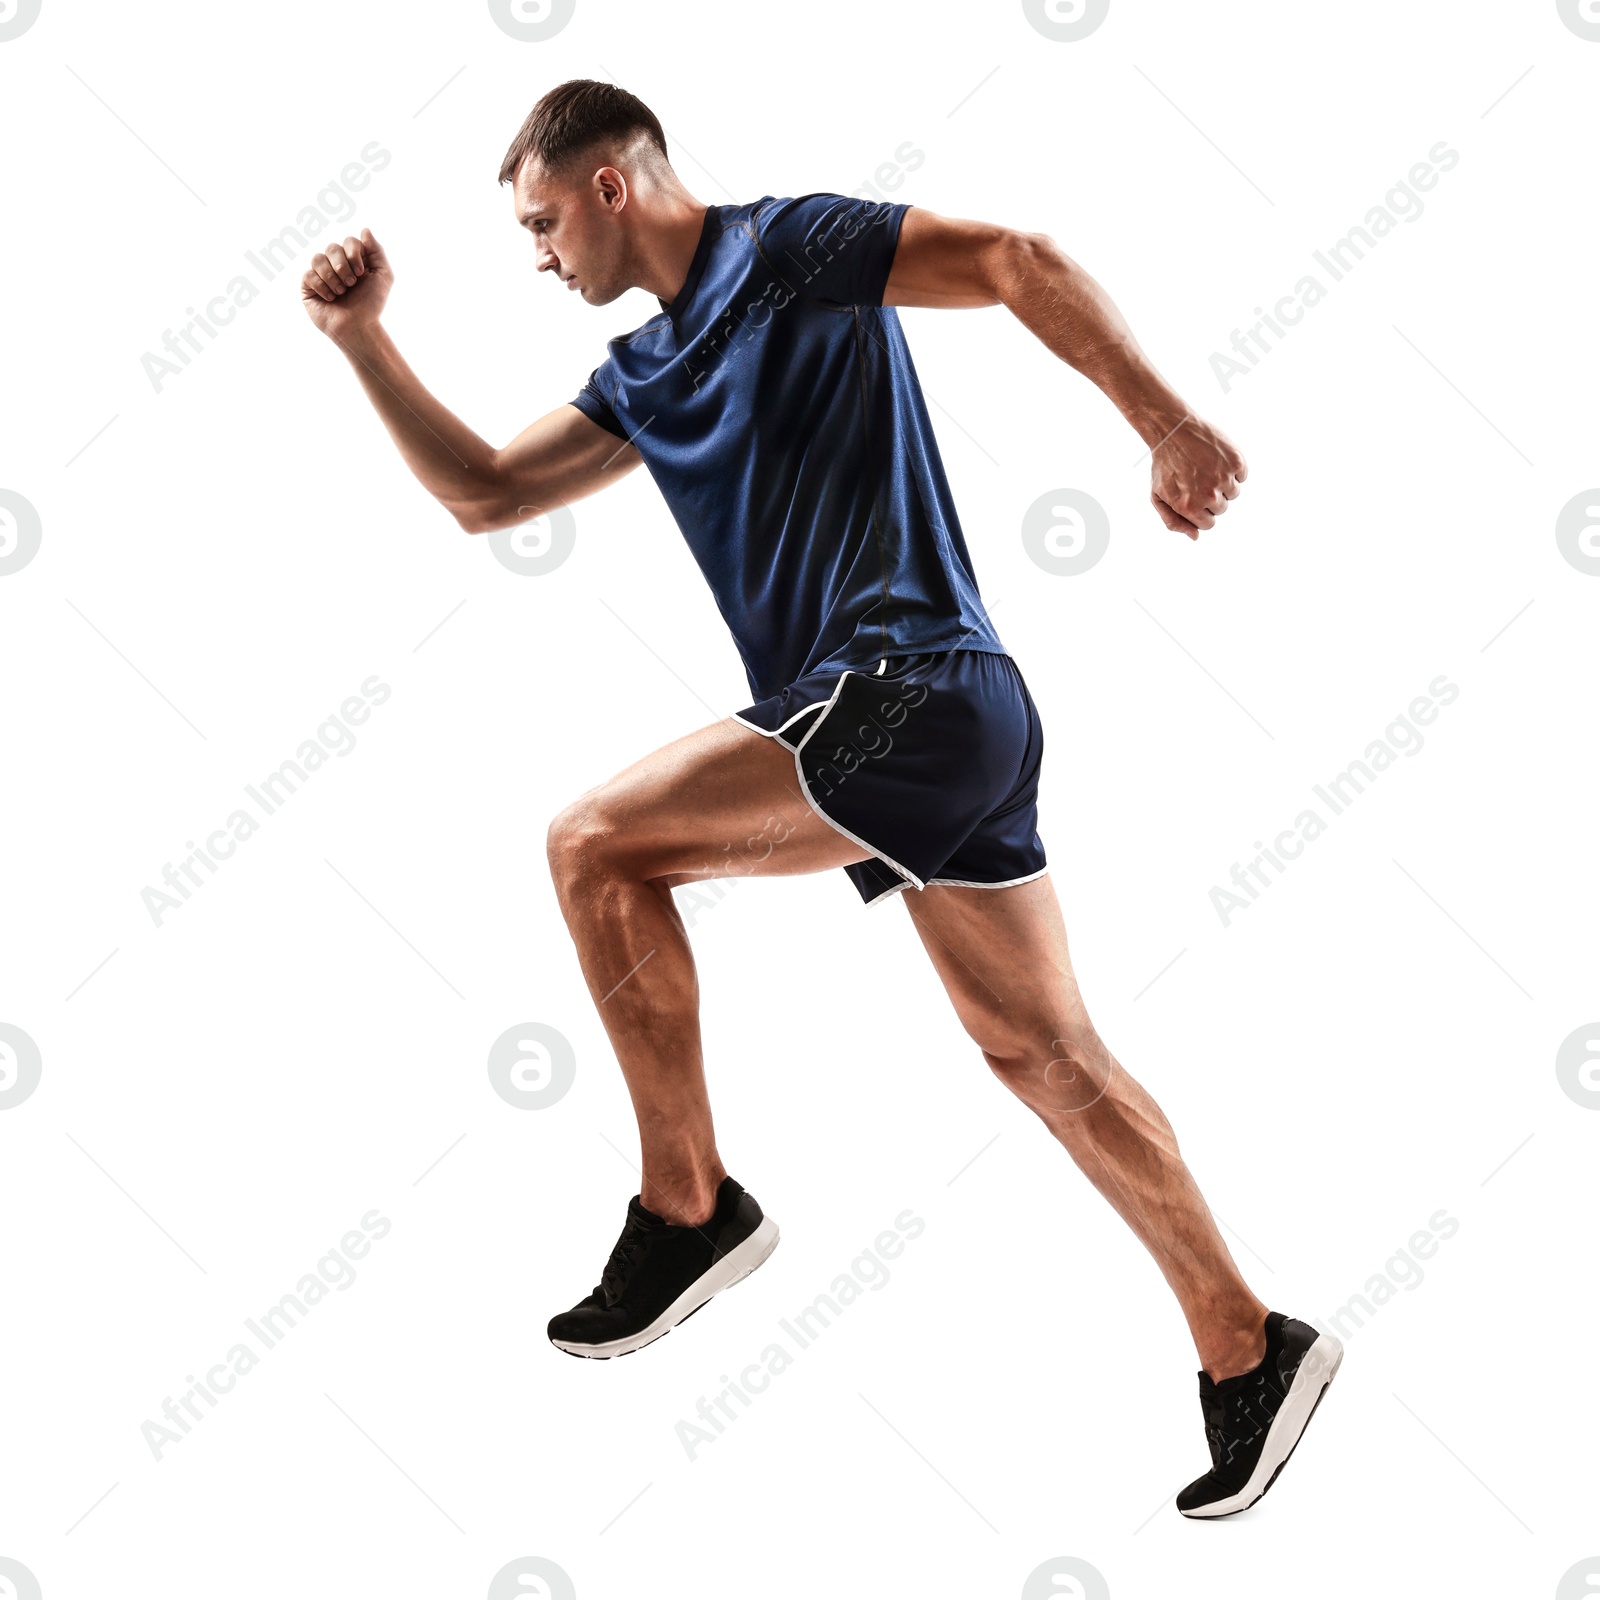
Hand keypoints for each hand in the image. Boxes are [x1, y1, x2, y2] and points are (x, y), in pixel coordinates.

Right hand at [300, 227, 391, 339]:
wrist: (358, 327)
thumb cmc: (371, 305)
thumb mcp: (383, 276)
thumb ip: (376, 251)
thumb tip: (364, 229)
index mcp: (353, 260)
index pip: (349, 241)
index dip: (353, 253)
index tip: (361, 272)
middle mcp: (336, 264)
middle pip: (332, 247)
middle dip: (343, 266)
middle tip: (351, 284)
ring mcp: (321, 274)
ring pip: (318, 258)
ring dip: (332, 277)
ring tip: (341, 293)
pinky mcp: (309, 286)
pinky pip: (309, 274)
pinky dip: (322, 287)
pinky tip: (331, 299)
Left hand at [1148, 413, 1245, 539]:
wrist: (1173, 430)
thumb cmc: (1164, 465)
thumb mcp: (1158, 496)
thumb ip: (1173, 522)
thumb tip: (1195, 536)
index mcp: (1189, 508)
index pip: (1208, 524)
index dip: (1201, 511)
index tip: (1194, 496)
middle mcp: (1208, 496)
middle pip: (1222, 509)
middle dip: (1212, 497)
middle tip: (1198, 478)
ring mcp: (1224, 478)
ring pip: (1234, 493)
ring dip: (1224, 483)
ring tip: (1207, 467)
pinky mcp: (1236, 461)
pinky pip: (1242, 475)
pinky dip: (1233, 469)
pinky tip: (1217, 459)